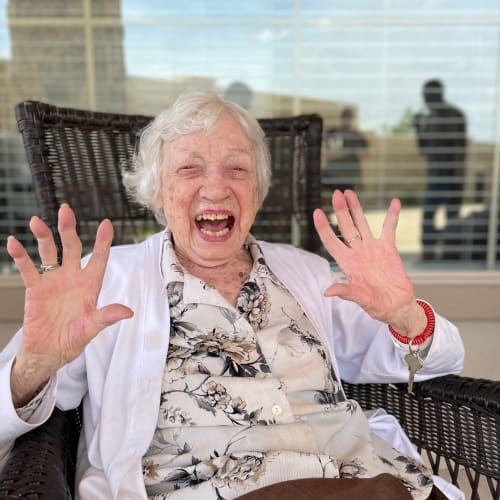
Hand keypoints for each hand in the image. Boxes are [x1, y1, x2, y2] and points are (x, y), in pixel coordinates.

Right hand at [7, 205, 132, 404]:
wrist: (48, 351)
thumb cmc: (73, 339)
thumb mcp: (92, 328)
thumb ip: (106, 317)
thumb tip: (127, 312)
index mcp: (90, 285)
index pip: (100, 258)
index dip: (103, 241)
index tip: (106, 223)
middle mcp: (73, 277)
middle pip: (73, 247)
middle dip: (69, 229)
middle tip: (66, 210)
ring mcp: (53, 281)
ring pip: (49, 252)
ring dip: (44, 236)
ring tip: (37, 221)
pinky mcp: (35, 288)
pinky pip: (27, 269)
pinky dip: (21, 256)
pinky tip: (14, 242)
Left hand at [313, 190, 425, 336]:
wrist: (398, 306)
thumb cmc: (378, 306)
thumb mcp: (361, 300)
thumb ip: (347, 292)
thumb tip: (327, 292)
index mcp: (348, 263)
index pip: (331, 241)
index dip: (324, 227)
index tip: (317, 212)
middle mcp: (357, 253)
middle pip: (346, 227)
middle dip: (340, 211)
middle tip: (336, 194)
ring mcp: (372, 249)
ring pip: (362, 224)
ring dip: (356, 208)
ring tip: (349, 192)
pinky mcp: (388, 249)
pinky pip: (389, 229)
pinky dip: (392, 216)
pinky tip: (394, 202)